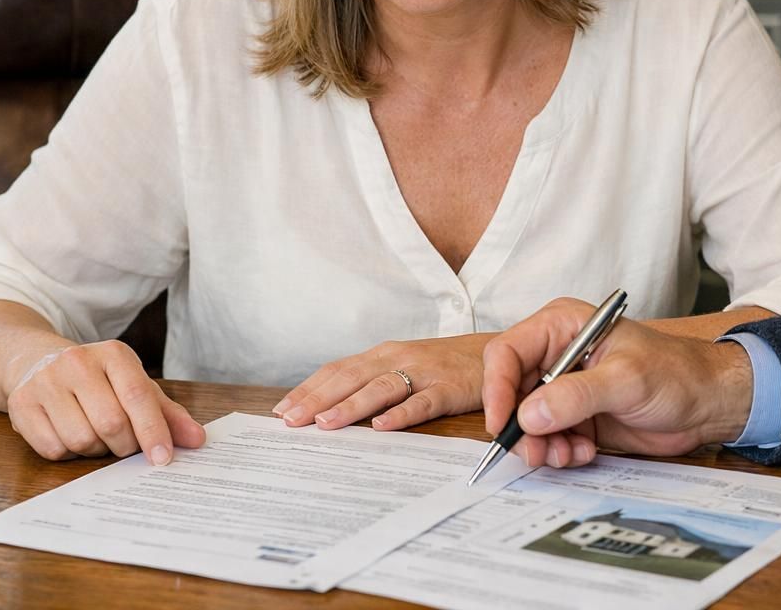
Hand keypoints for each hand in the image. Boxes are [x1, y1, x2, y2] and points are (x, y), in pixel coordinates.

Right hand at [3, 340, 205, 463]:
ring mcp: (46, 382)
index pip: (138, 397)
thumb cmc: (98, 380)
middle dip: (124, 445)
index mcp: (114, 354)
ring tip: (94, 434)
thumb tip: (197, 440)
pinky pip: (52, 449)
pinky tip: (68, 434)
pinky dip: (66, 452)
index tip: (163, 459)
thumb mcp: (134, 386)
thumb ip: (167, 413)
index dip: (153, 431)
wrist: (36, 361)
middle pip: (111, 423)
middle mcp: (78, 362)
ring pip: (81, 440)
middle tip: (124, 445)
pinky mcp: (22, 404)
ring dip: (94, 450)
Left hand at [273, 333, 493, 431]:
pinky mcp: (450, 388)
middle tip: (290, 421)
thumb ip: (373, 383)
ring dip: (351, 406)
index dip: (309, 389)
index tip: (281, 410)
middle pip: (351, 378)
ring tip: (325, 424)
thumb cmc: (446, 366)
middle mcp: (399, 358)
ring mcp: (425, 372)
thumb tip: (328, 410)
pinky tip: (382, 427)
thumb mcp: (405, 369)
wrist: (499, 354)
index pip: (337, 370)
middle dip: (317, 399)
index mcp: (384, 354)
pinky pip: (423, 402)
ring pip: (381, 388)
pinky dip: (401, 414)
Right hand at [481, 298, 754, 468]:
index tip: (503, 422)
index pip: (508, 352)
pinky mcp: (575, 417)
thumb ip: (576, 396)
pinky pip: (547, 439)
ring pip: (526, 421)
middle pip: (511, 391)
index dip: (497, 387)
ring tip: (568, 455)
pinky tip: (583, 453)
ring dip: (540, 445)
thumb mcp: (626, 380)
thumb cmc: (676, 372)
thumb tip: (529, 415)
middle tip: (536, 452)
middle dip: (519, 426)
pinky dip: (558, 452)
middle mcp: (556, 355)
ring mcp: (564, 388)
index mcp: (562, 326)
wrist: (708, 402)